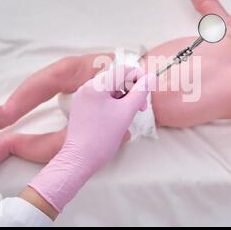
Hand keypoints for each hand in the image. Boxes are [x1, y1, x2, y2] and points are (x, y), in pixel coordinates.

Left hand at [28, 65, 155, 212]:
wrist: (79, 160)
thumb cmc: (102, 138)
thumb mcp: (126, 113)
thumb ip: (141, 92)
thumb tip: (152, 77)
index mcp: (97, 85)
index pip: (125, 69)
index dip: (140, 77)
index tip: (148, 92)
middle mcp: (87, 87)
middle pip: (118, 79)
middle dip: (132, 91)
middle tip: (141, 109)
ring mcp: (83, 97)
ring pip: (111, 89)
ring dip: (124, 99)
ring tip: (126, 117)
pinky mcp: (82, 107)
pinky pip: (103, 98)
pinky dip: (114, 105)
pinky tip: (117, 120)